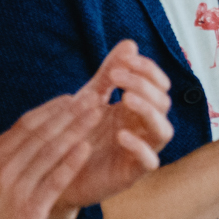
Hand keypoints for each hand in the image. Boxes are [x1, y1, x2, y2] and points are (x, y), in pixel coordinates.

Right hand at [0, 94, 92, 218]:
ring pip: (51, 150)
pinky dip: (71, 162)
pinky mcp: (28, 209)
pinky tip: (87, 148)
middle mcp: (2, 166)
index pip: (26, 123)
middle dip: (71, 112)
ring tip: (97, 114)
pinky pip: (54, 180)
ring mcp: (16, 187)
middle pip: (43, 131)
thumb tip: (0, 139)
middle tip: (93, 96)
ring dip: (77, 128)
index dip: (52, 109)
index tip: (72, 98)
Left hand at [56, 40, 174, 210]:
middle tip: (118, 76)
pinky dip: (140, 147)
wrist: (55, 171)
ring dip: (149, 111)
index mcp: (136, 108)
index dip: (148, 70)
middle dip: (144, 85)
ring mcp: (140, 151)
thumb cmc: (76, 134)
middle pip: (163, 103)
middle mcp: (143, 128)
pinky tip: (121, 135)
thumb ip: (110, 73)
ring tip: (125, 99)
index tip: (125, 60)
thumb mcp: (90, 98)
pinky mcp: (131, 174)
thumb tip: (130, 43)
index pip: (158, 85)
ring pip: (164, 130)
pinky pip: (149, 162)